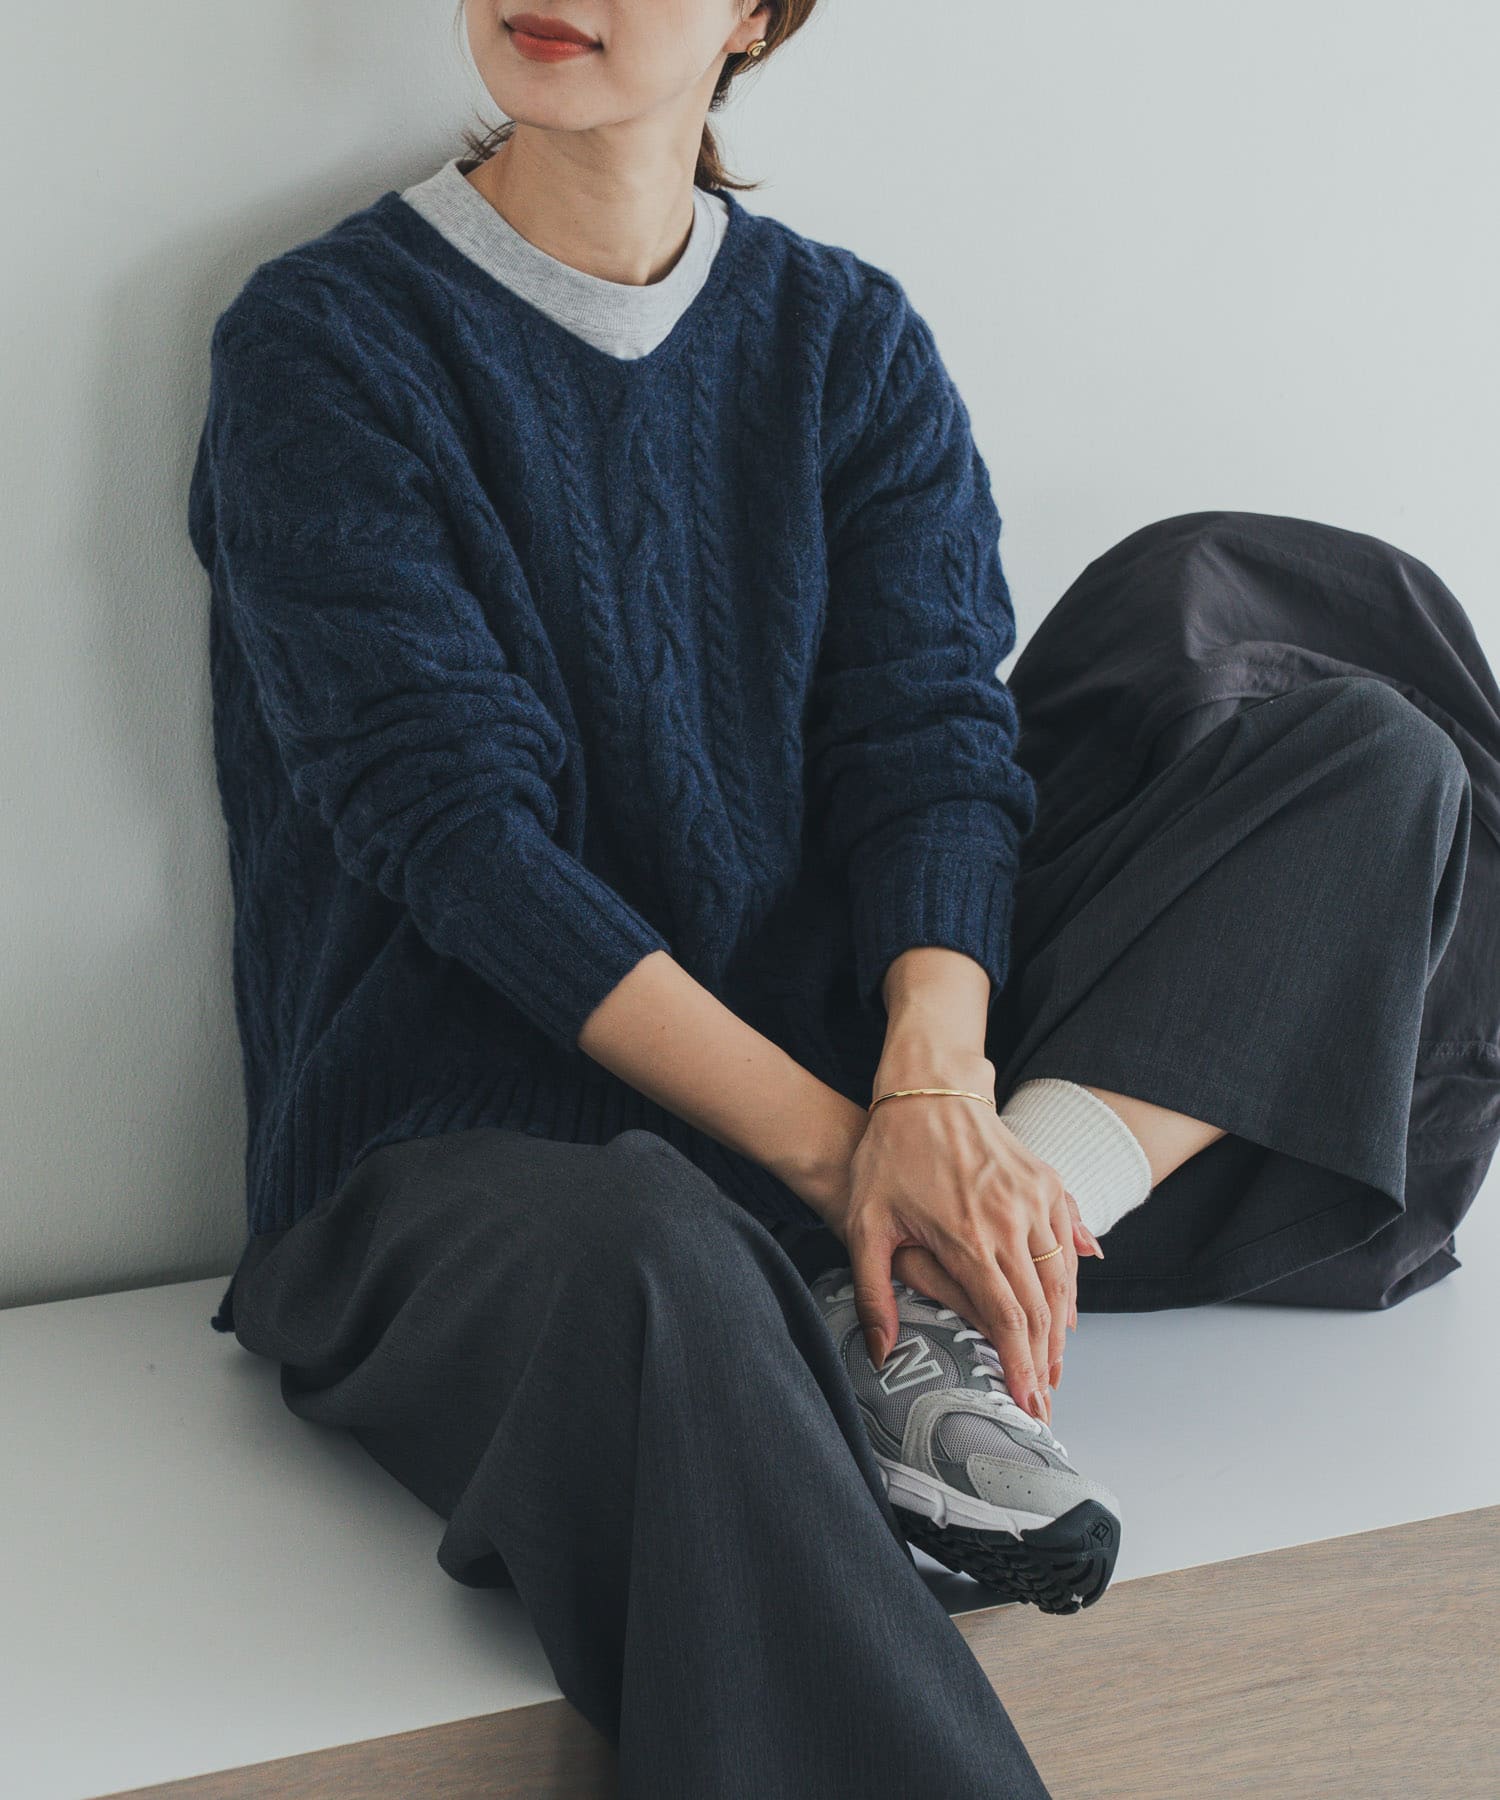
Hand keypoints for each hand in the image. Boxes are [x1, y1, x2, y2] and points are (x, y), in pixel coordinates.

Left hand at [816, 1083, 1103, 1427]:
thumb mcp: (865, 1225)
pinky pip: (1067, 1239)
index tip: (1029, 1405)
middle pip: (1042, 1309)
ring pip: (1062, 1278)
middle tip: (1045, 1399)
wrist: (924, 1088)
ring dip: (1062, 1327)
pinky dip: (1072, 1278)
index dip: (1020, 1368)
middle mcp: (1012, 1223)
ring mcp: (1034, 1199)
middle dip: (1045, 1361)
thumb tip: (880, 1355)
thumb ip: (873, 1295)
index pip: (1008, 1321)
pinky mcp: (1045, 1180)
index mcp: (971, 1241)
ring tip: (1054, 1364)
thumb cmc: (888, 1156)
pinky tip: (1069, 1307)